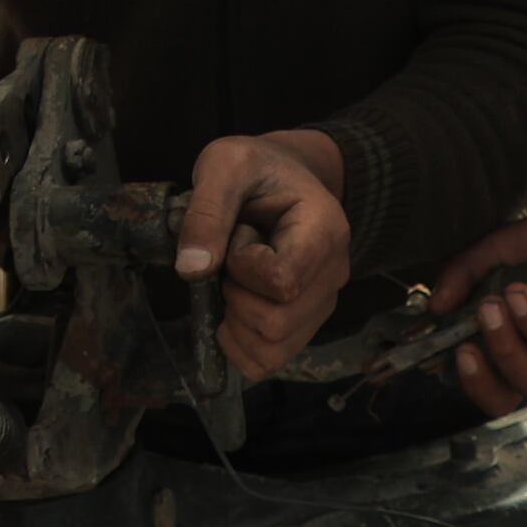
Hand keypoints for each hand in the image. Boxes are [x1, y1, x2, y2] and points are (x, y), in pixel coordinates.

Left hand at [174, 128, 352, 384]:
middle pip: (277, 323)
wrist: (281, 175)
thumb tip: (192, 270)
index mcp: (324, 231)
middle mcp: (334, 274)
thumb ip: (207, 212)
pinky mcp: (305, 323)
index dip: (244, 267)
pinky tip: (232, 311)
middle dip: (236, 297)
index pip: (282, 283)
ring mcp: (322, 303)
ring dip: (236, 323)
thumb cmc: (255, 168)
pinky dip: (240, 345)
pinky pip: (269, 360)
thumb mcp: (224, 166)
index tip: (239, 234)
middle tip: (232, 260)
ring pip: (273, 350)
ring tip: (236, 282)